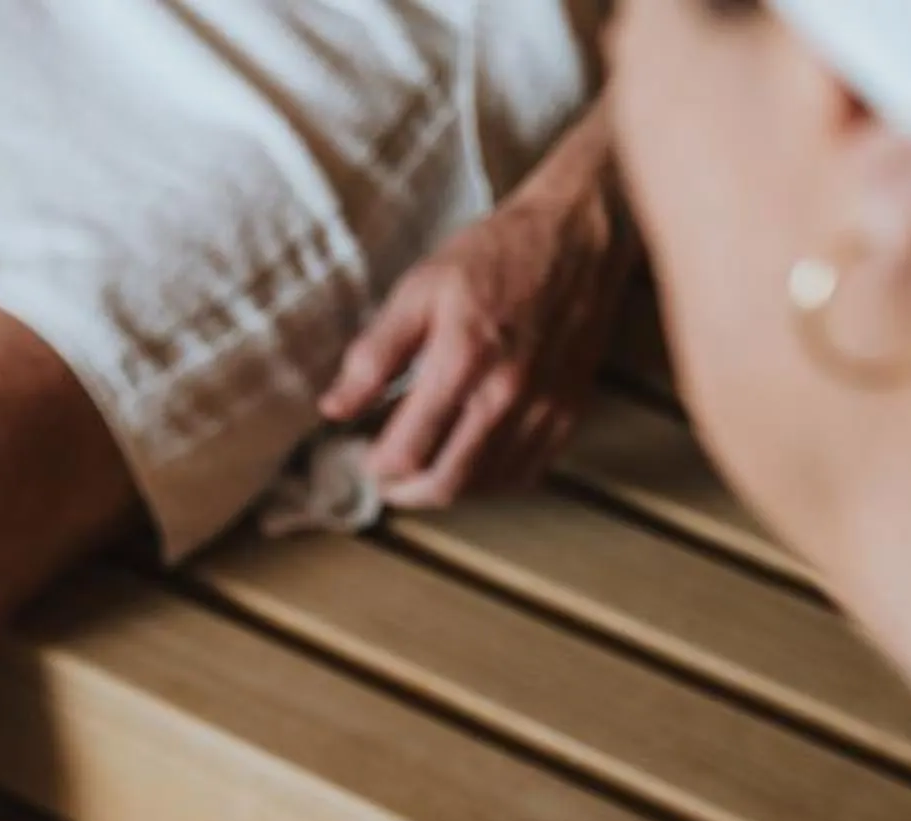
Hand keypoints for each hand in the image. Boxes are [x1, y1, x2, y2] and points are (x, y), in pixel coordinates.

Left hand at [320, 118, 634, 509]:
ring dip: (445, 486)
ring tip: (424, 463)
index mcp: (463, 361)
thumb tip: (334, 408)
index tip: (365, 458)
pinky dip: (488, 479)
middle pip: (445, 484)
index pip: (408, 453)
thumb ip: (374, 354)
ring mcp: (541, 412)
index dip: (377, 468)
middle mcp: (506, 397)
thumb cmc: (493, 256)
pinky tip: (470, 455)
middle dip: (406, 492)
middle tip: (387, 478)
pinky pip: (521, 475)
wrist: (576, 238)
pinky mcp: (567, 417)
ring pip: (482, 487)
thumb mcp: (419, 289)